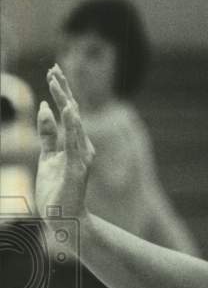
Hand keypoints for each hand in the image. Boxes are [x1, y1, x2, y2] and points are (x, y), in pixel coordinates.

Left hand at [35, 65, 94, 220]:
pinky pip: (74, 142)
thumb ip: (47, 134)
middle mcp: (82, 147)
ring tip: (55, 81)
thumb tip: (43, 108)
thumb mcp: (47, 157)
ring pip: (73, 123)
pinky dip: (72, 125)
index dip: (60, 92)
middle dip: (62, 89)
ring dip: (64, 100)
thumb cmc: (57, 191)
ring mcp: (81, 157)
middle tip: (53, 68)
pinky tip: (68, 109)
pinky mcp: (77, 168)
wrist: (64, 219)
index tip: (53, 72)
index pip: (68, 113)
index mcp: (74, 144)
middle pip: (72, 112)